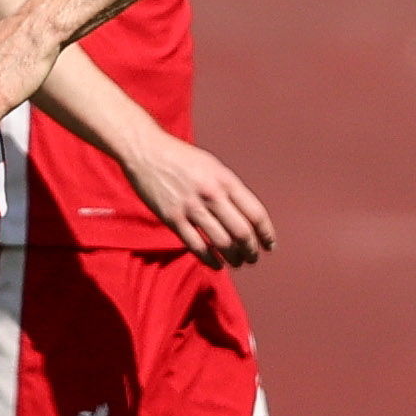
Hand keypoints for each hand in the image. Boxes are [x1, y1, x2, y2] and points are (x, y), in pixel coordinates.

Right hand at [116, 131, 277, 266]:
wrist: (146, 151)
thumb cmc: (181, 158)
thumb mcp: (212, 166)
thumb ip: (229, 188)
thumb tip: (246, 216)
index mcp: (225, 180)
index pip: (255, 213)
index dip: (266, 234)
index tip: (269, 246)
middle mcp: (212, 194)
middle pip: (242, 232)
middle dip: (251, 251)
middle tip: (252, 259)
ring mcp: (191, 207)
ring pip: (222, 243)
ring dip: (234, 258)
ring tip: (237, 263)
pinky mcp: (173, 218)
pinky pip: (197, 246)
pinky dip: (211, 260)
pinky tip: (217, 264)